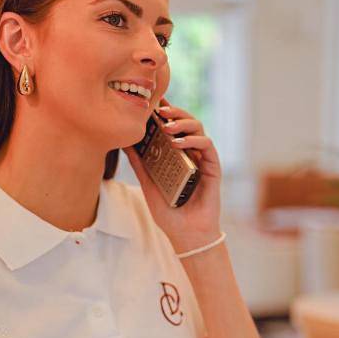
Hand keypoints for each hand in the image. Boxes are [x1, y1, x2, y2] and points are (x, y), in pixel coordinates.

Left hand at [124, 100, 222, 255]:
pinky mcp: (213, 169)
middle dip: (174, 112)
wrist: (187, 234)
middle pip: (186, 123)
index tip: (152, 102)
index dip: (165, 112)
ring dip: (183, 123)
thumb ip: (140, 165)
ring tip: (167, 126)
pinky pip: (207, 147)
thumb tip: (125, 143)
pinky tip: (179, 143)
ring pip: (198, 130)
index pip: (172, 127)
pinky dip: (194, 140)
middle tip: (159, 110)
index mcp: (177, 156)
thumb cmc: (170, 213)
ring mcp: (203, 160)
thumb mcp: (148, 185)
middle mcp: (191, 154)